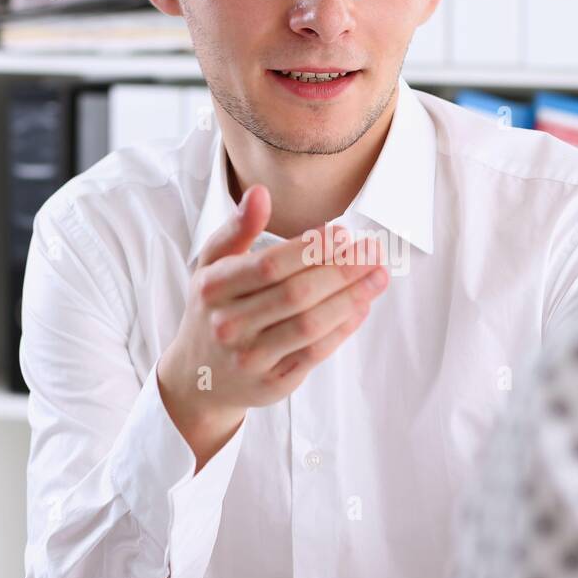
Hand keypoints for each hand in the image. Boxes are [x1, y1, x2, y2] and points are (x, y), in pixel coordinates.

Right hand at [157, 183, 388, 467]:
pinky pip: (315, 353)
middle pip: (295, 295)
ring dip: (351, 299)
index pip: (269, 266)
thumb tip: (260, 193)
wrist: (199, 377)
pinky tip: (362, 306)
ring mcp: (250, 358)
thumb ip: (237, 229)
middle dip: (341, 271)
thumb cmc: (213, 310)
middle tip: (372, 251)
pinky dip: (343, 328)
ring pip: (310, 326)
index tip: (343, 234)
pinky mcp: (273, 383)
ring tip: (378, 276)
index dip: (310, 249)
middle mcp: (228, 326)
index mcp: (213, 290)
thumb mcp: (212, 266)